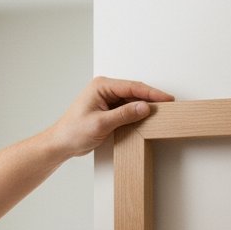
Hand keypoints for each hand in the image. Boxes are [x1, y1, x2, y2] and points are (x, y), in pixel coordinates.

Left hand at [48, 76, 174, 157]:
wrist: (61, 143)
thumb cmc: (74, 131)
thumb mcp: (101, 123)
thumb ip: (124, 114)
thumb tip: (145, 107)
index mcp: (101, 86)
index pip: (132, 87)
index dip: (151, 93)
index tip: (167, 99)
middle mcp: (105, 89)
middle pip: (135, 92)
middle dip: (151, 98)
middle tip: (169, 106)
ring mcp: (108, 99)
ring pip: (133, 100)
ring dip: (145, 107)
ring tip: (161, 113)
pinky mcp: (109, 110)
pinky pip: (128, 109)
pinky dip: (138, 114)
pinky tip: (147, 119)